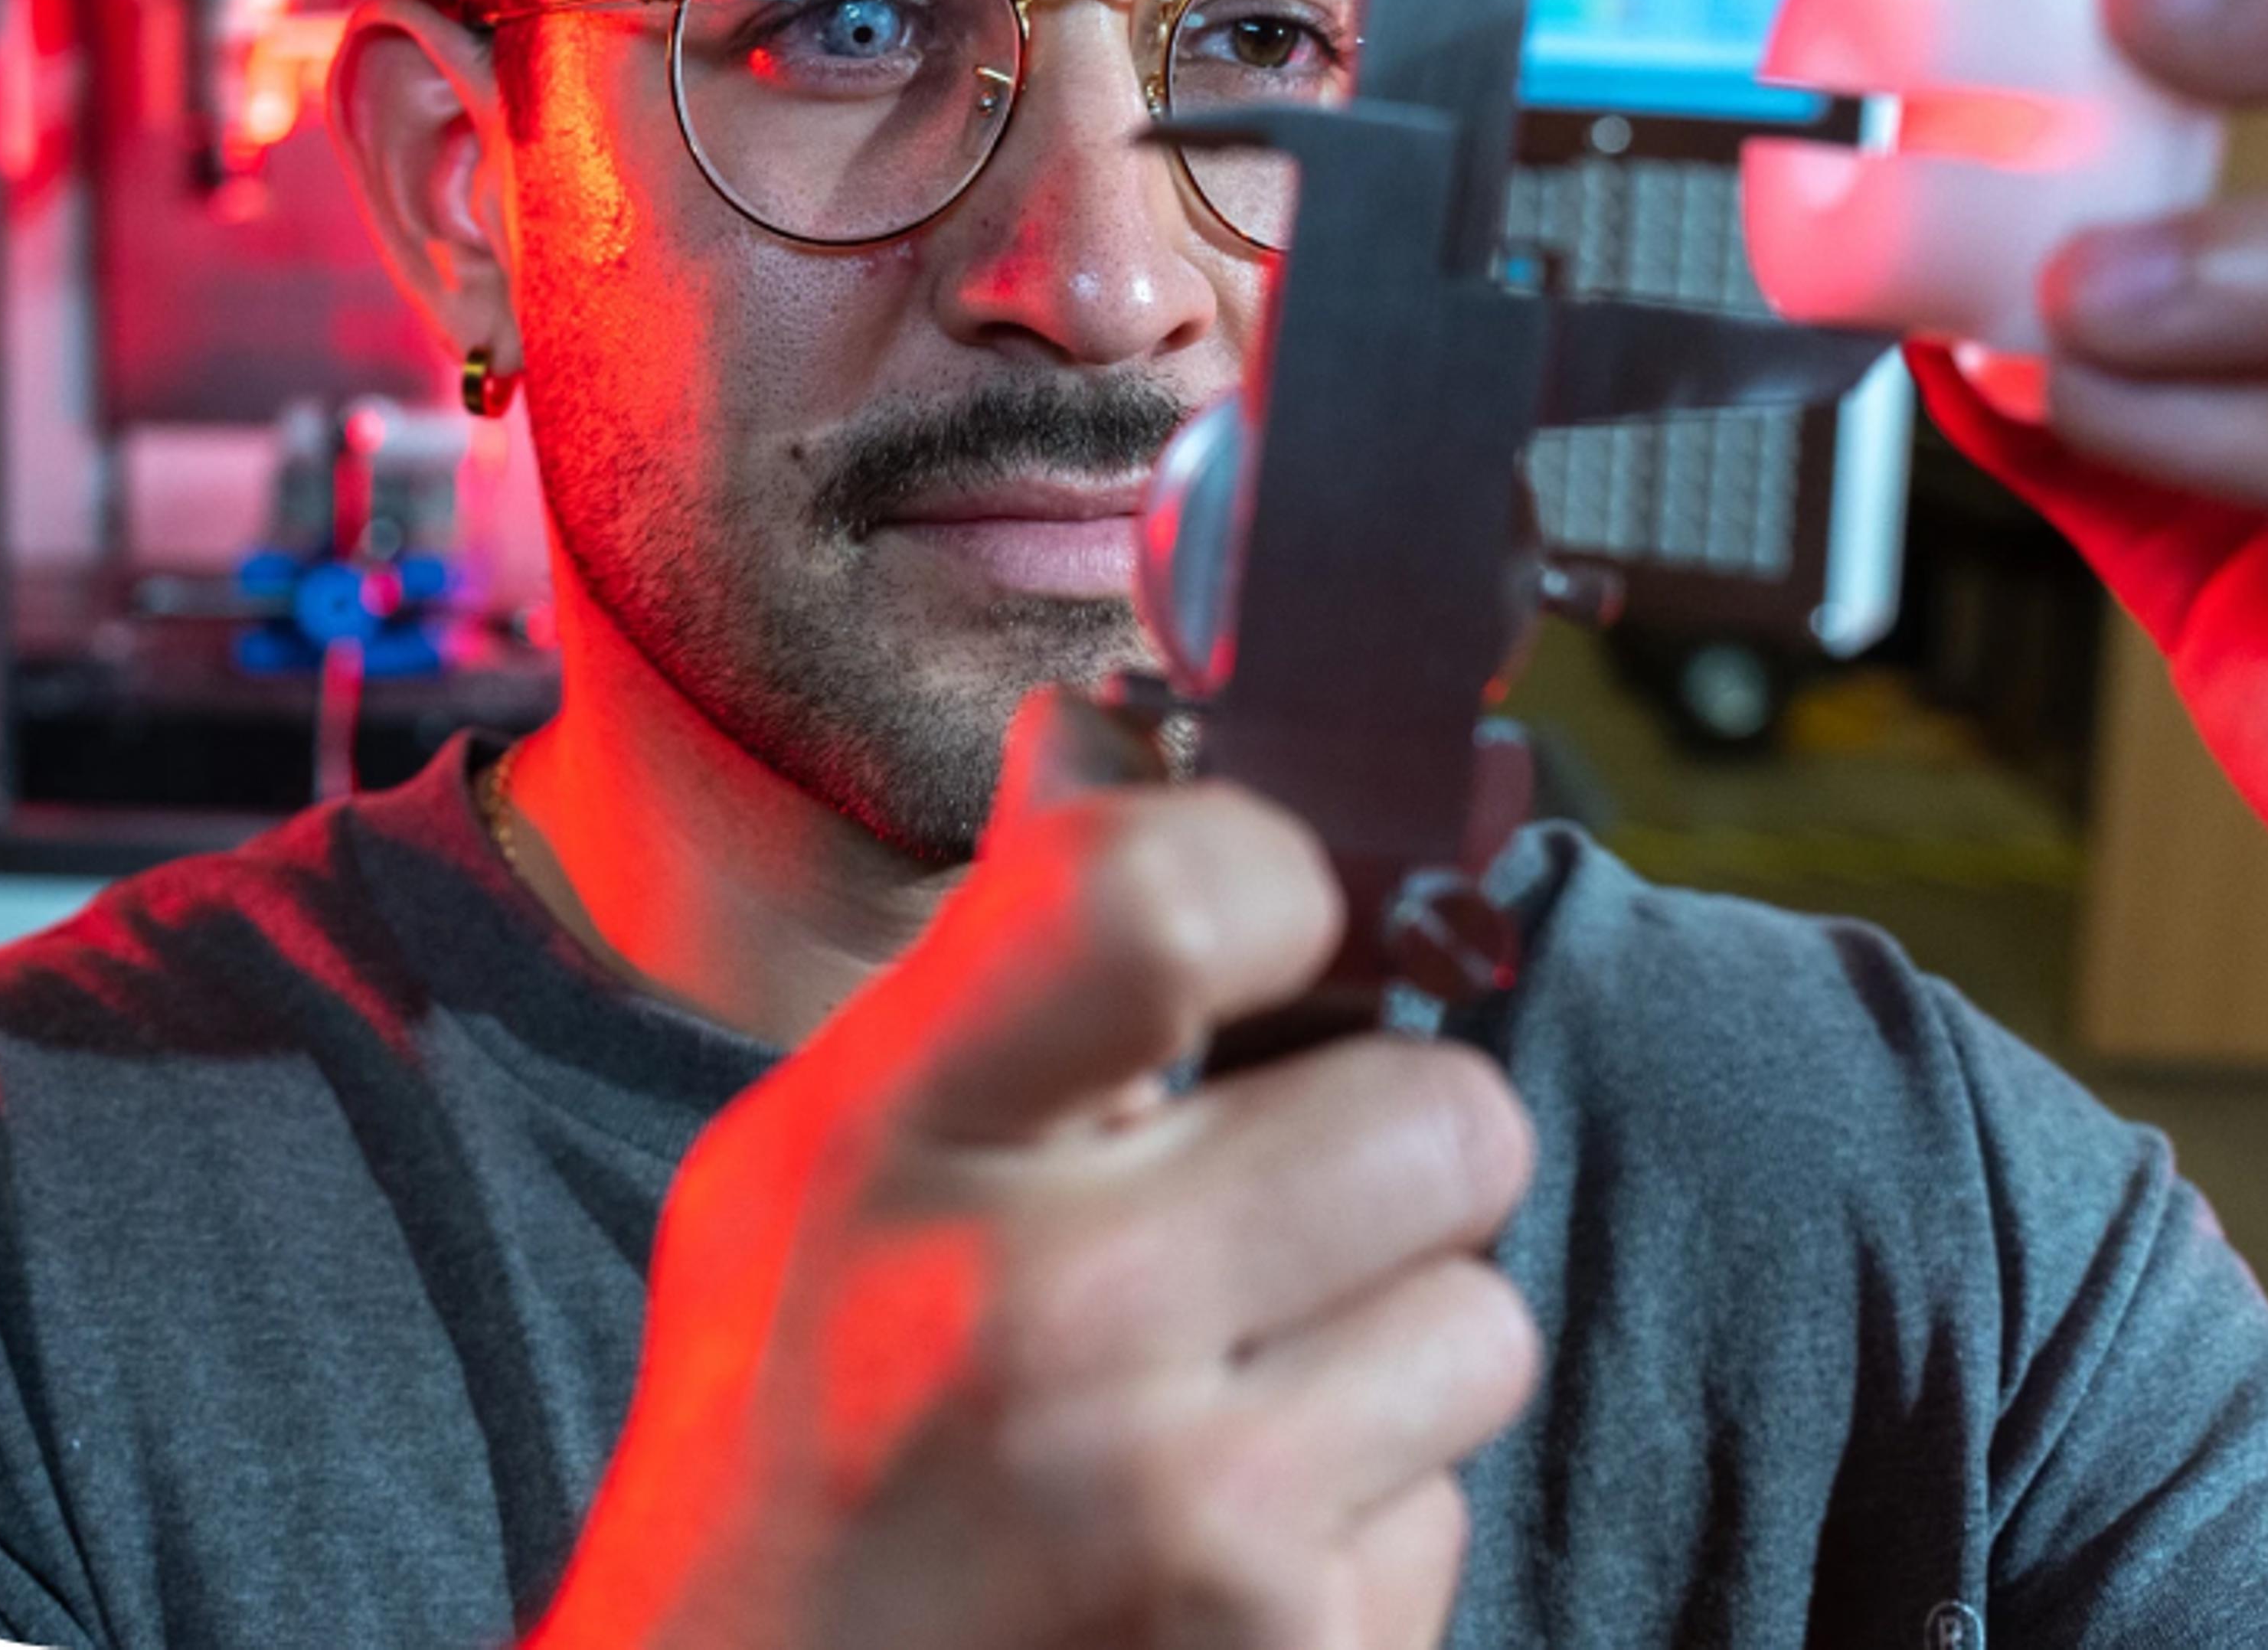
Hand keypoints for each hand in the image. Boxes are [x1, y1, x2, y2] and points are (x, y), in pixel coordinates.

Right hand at [532, 691, 1539, 1649]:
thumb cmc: (786, 1433)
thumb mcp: (815, 1158)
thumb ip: (992, 953)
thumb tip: (1104, 724)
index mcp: (890, 1143)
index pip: (1171, 893)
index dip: (1282, 878)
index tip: (1275, 929)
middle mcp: (1036, 1319)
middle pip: (1439, 1112)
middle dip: (1387, 1152)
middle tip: (1278, 1205)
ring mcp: (1175, 1516)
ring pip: (1481, 1318)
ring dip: (1392, 1346)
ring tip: (1232, 1390)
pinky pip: (1448, 1511)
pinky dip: (1365, 1520)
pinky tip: (1216, 1542)